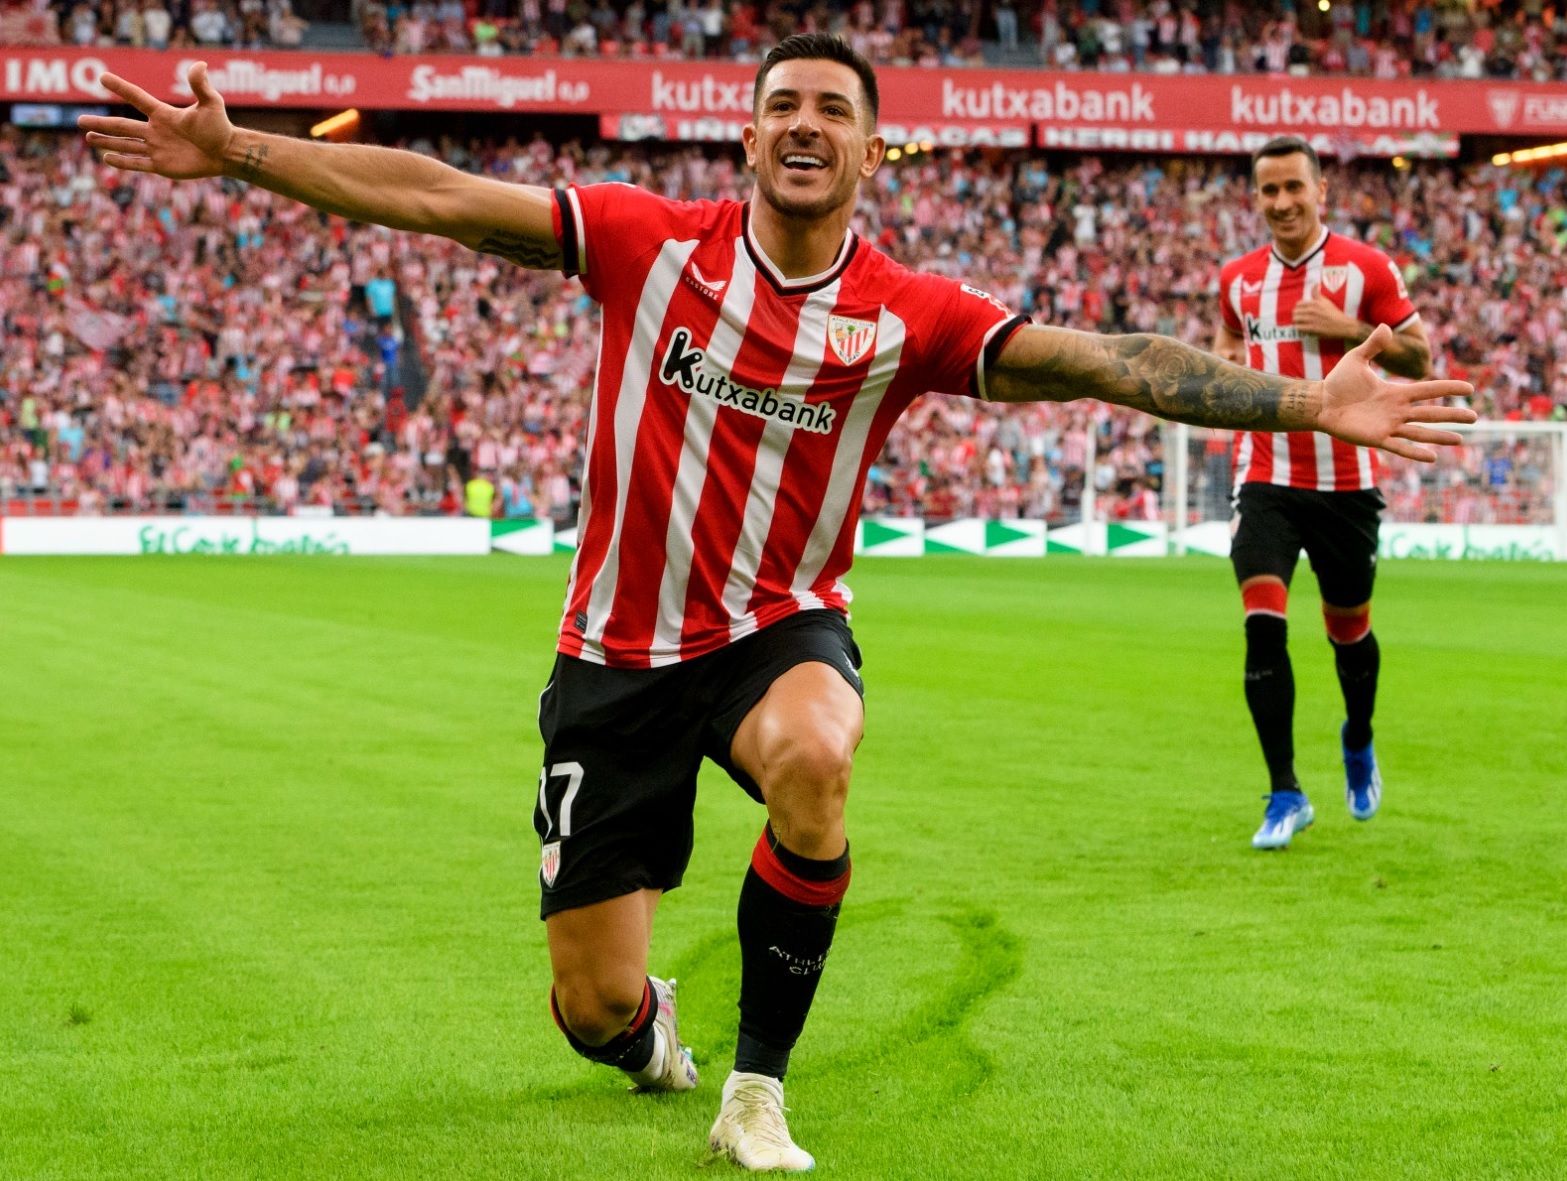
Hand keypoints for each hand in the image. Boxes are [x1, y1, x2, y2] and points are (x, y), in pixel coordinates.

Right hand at [78, 62, 233, 179]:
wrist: (226, 153)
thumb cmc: (220, 127)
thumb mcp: (211, 104)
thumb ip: (201, 85)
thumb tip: (199, 65)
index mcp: (163, 114)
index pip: (138, 98)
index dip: (122, 88)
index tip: (103, 78)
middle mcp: (156, 130)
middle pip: (122, 126)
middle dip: (101, 124)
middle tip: (79, 120)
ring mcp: (157, 148)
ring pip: (126, 144)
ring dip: (107, 142)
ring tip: (88, 137)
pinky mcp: (162, 166)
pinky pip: (138, 163)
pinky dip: (123, 162)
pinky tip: (107, 158)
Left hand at [1290, 293, 1362, 339]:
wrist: (1342, 325)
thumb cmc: (1334, 313)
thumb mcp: (1326, 301)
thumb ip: (1317, 294)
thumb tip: (1315, 284)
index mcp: (1314, 303)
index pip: (1298, 304)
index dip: (1299, 308)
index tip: (1302, 311)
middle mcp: (1312, 310)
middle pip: (1295, 312)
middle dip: (1297, 315)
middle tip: (1301, 318)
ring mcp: (1311, 319)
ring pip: (1295, 319)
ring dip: (1297, 322)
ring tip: (1301, 323)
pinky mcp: (1311, 328)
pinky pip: (1298, 328)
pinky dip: (1299, 328)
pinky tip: (1304, 328)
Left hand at [1316, 324, 1476, 460]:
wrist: (1320, 402)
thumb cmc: (1338, 382)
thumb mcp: (1356, 359)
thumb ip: (1372, 345)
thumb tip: (1385, 326)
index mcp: (1396, 392)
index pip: (1428, 390)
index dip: (1448, 389)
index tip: (1469, 389)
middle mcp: (1397, 410)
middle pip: (1430, 413)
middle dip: (1452, 415)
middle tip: (1474, 417)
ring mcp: (1388, 425)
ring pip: (1419, 431)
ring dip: (1439, 436)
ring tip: (1460, 439)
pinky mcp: (1376, 438)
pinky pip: (1399, 446)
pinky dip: (1415, 452)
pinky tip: (1432, 457)